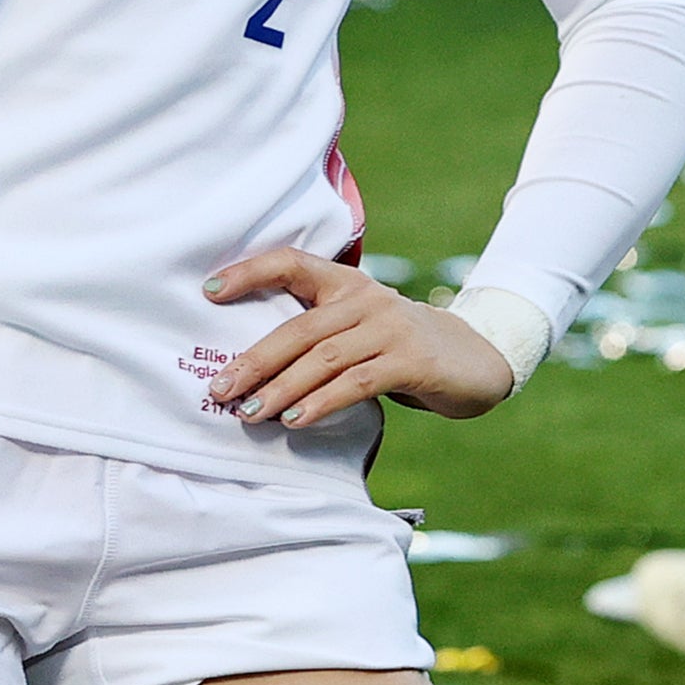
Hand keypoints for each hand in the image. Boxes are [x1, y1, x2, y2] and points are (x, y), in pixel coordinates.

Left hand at [201, 247, 518, 428]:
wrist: (477, 358)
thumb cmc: (402, 349)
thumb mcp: (361, 329)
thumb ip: (320, 337)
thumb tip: (251, 372)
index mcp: (347, 283)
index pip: (291, 264)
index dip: (249, 273)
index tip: (207, 291)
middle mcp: (366, 299)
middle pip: (298, 328)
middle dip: (254, 361)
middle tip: (220, 388)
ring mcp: (391, 327)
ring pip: (323, 358)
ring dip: (280, 389)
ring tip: (248, 414)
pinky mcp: (412, 360)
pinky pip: (357, 382)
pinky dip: (322, 402)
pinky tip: (296, 420)